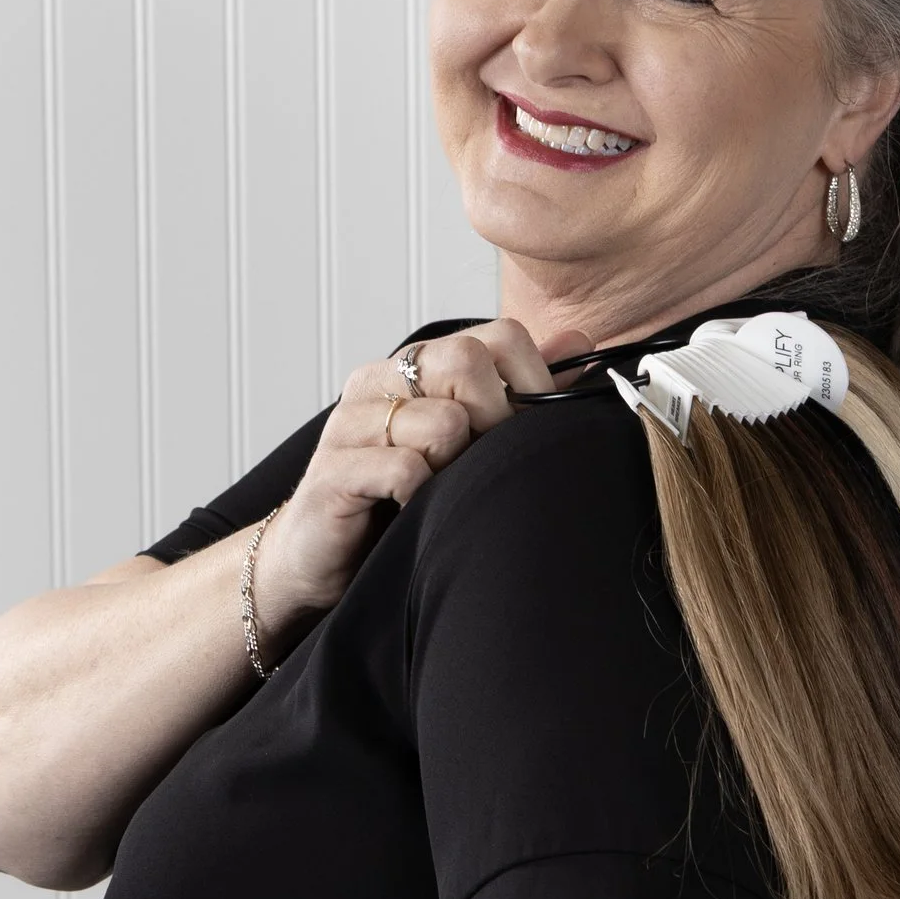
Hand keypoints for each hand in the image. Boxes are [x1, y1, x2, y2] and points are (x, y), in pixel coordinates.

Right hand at [252, 320, 553, 637]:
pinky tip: (411, 511)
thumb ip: (519, 392)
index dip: (533, 383)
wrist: (322, 562)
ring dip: (454, 468)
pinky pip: (406, 468)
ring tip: (437, 492)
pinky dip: (421, 497)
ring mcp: (352, 422)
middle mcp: (381, 382)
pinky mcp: (334, 470)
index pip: (497, 337)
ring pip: (444, 421)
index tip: (532, 431)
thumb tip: (577, 342)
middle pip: (468, 362)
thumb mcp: (468, 442)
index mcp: (416, 367)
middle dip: (495, 420)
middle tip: (481, 465)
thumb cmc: (400, 501)